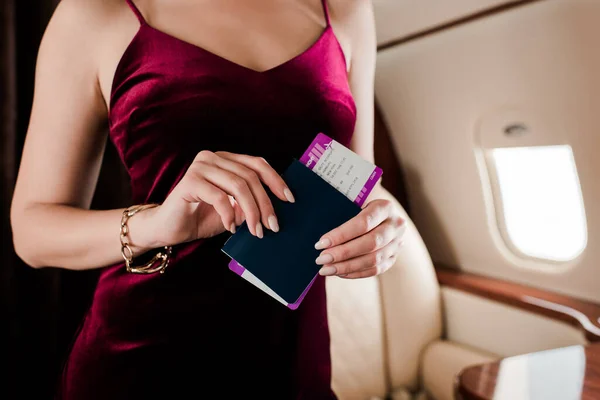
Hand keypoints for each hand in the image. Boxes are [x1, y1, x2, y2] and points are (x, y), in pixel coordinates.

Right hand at [138, 151, 294, 247]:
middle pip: (250, 176)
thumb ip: (251, 203)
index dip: (276, 180)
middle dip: (265, 203)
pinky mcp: (189, 181)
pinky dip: (229, 214)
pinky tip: (231, 227)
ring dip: (251, 211)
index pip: (258, 164)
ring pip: (237, 185)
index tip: (290, 200)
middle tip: (272, 226)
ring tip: (256, 231)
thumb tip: (277, 207)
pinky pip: (219, 197)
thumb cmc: (202, 217)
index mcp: (226, 160)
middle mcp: (213, 158)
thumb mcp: (234, 210)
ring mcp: (200, 167)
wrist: (169, 228)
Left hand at [314, 199, 405, 278]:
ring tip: (326, 269)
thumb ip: (343, 209)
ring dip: (347, 267)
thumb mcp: (356, 200)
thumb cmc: (361, 206)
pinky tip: (339, 273)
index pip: (363, 223)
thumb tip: (318, 225)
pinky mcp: (394, 257)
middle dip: (342, 253)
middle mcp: (395, 225)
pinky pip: (375, 270)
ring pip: (373, 260)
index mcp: (384, 207)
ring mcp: (397, 243)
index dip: (341, 235)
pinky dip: (355, 273)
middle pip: (369, 244)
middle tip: (321, 259)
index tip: (321, 243)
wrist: (385, 215)